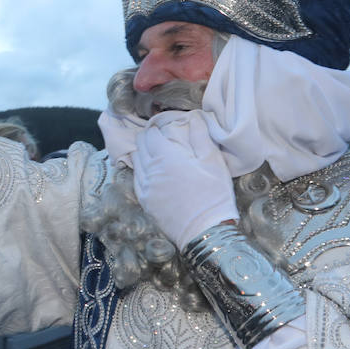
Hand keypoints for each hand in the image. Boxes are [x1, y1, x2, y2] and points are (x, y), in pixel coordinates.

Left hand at [130, 111, 237, 248]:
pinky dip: (141, 170)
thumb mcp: (213, 161)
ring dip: (143, 152)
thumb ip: (200, 136)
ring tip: (156, 152)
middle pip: (140, 145)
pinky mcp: (145, 201)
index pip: (151, 133)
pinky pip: (137, 178)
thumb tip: (194, 117)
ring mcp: (144, 186)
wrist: (205, 231)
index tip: (165, 125)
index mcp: (166, 156)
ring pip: (136, 161)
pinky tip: (152, 171)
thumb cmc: (213, 194)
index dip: (157, 126)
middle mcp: (150, 169)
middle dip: (148, 137)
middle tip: (160, 136)